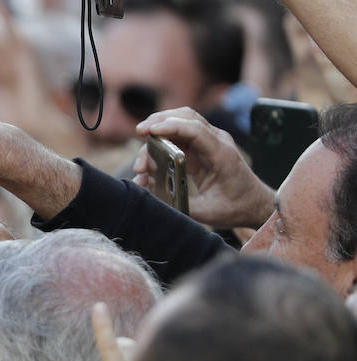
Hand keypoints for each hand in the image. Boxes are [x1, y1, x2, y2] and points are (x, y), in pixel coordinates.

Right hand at [133, 108, 274, 229]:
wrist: (253, 204)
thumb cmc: (234, 207)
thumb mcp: (206, 211)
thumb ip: (178, 203)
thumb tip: (151, 194)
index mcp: (221, 154)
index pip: (195, 130)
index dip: (170, 126)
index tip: (148, 131)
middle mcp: (215, 142)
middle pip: (185, 117)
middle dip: (159, 122)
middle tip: (139, 133)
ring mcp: (208, 143)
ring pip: (179, 125)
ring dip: (156, 138)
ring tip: (140, 167)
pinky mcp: (200, 149)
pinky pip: (178, 139)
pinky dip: (160, 147)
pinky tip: (147, 168)